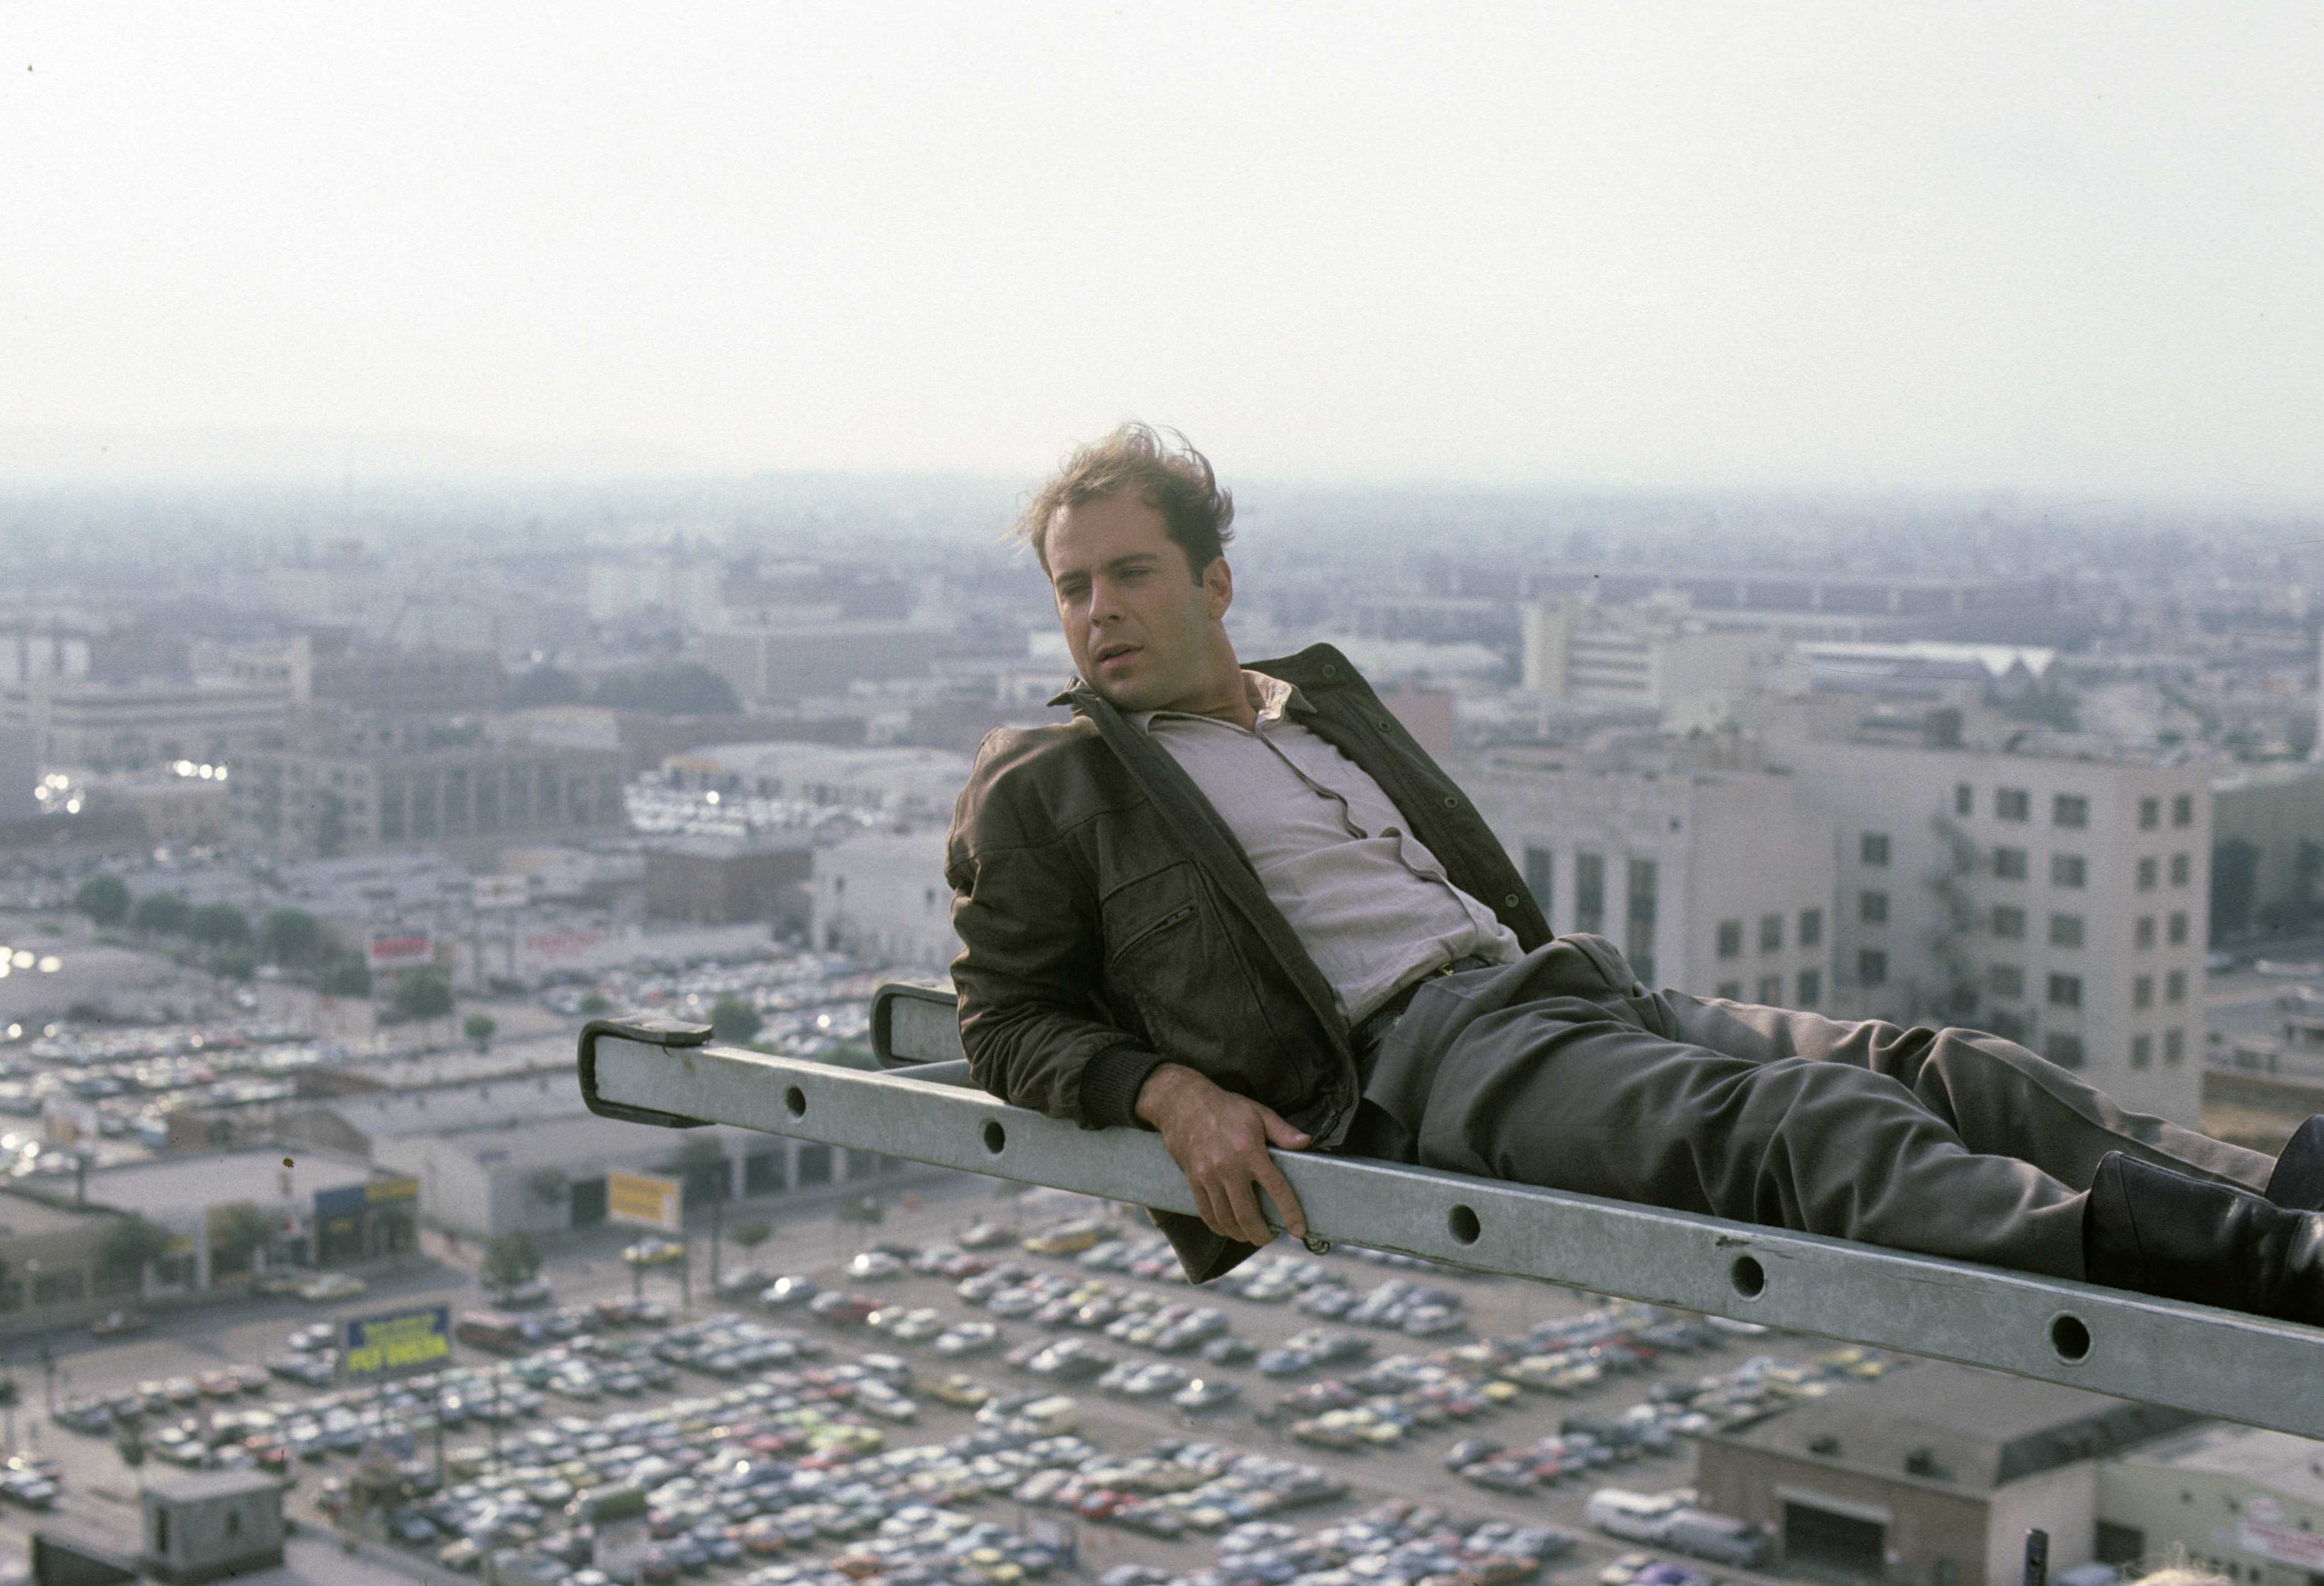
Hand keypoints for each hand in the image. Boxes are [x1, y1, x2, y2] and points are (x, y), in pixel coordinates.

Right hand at [1134, 1062, 1311, 1246]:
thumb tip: (1305, 1142)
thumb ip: (1283, 1131)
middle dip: (1261, 1234)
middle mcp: (1228, 1168)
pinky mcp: (1193, 1181)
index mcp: (1250, 1151)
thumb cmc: (1225, 1108)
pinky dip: (1219, 1227)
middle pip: (1246, 1215)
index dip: (1290, 1212)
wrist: (1182, 1103)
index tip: (1299, 1230)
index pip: (1276, 1188)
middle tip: (1271, 1236)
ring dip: (1241, 1234)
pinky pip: (1206, 1213)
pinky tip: (1229, 1228)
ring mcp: (1207, 1177)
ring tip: (1252, 1234)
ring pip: (1226, 1219)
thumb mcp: (1259, 1113)